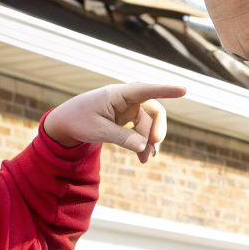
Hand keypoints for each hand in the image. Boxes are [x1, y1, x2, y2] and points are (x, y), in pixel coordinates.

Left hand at [43, 82, 185, 161]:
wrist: (64, 124)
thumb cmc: (78, 121)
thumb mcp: (98, 131)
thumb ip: (122, 137)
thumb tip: (145, 145)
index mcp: (118, 94)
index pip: (146, 90)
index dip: (166, 90)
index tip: (184, 89)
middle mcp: (126, 99)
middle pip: (153, 110)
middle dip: (157, 129)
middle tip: (154, 146)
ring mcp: (127, 110)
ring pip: (148, 125)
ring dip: (149, 142)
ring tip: (146, 159)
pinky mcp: (126, 120)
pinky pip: (141, 131)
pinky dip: (143, 143)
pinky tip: (144, 156)